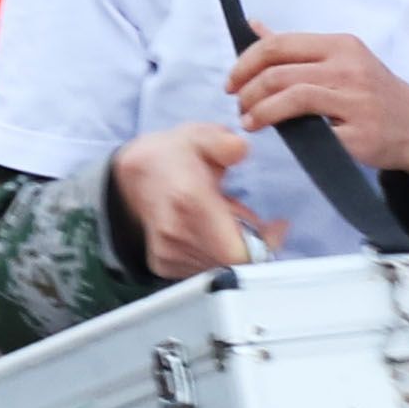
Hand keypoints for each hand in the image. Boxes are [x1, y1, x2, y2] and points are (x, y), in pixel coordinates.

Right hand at [110, 126, 281, 280]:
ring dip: (232, 248)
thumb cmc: (171, 158)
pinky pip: (204, 270)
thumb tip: (240, 148)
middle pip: (235, 260)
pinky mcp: (163, 265)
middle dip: (251, 241)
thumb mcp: (199, 137)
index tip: (276, 225)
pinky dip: (215, 255)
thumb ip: (223, 142)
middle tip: (244, 214)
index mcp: (189, 201)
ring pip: (221, 267)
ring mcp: (167, 253)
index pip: (238, 251)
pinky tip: (206, 231)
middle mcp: (175, 233)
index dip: (265, 243)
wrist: (131, 178)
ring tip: (221, 220)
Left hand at [223, 30, 408, 177]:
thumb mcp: (340, 60)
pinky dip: (285, 131)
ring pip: (291, 97)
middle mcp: (348, 67)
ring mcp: (355, 99)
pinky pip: (312, 130)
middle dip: (247, 90)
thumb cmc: (371, 92)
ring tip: (249, 120)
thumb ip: (295, 47)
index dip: (245, 63)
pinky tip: (275, 134)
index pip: (278, 45)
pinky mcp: (358, 133)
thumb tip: (254, 26)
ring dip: (259, 110)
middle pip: (278, 72)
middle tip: (239, 105)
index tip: (231, 82)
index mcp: (340, 45)